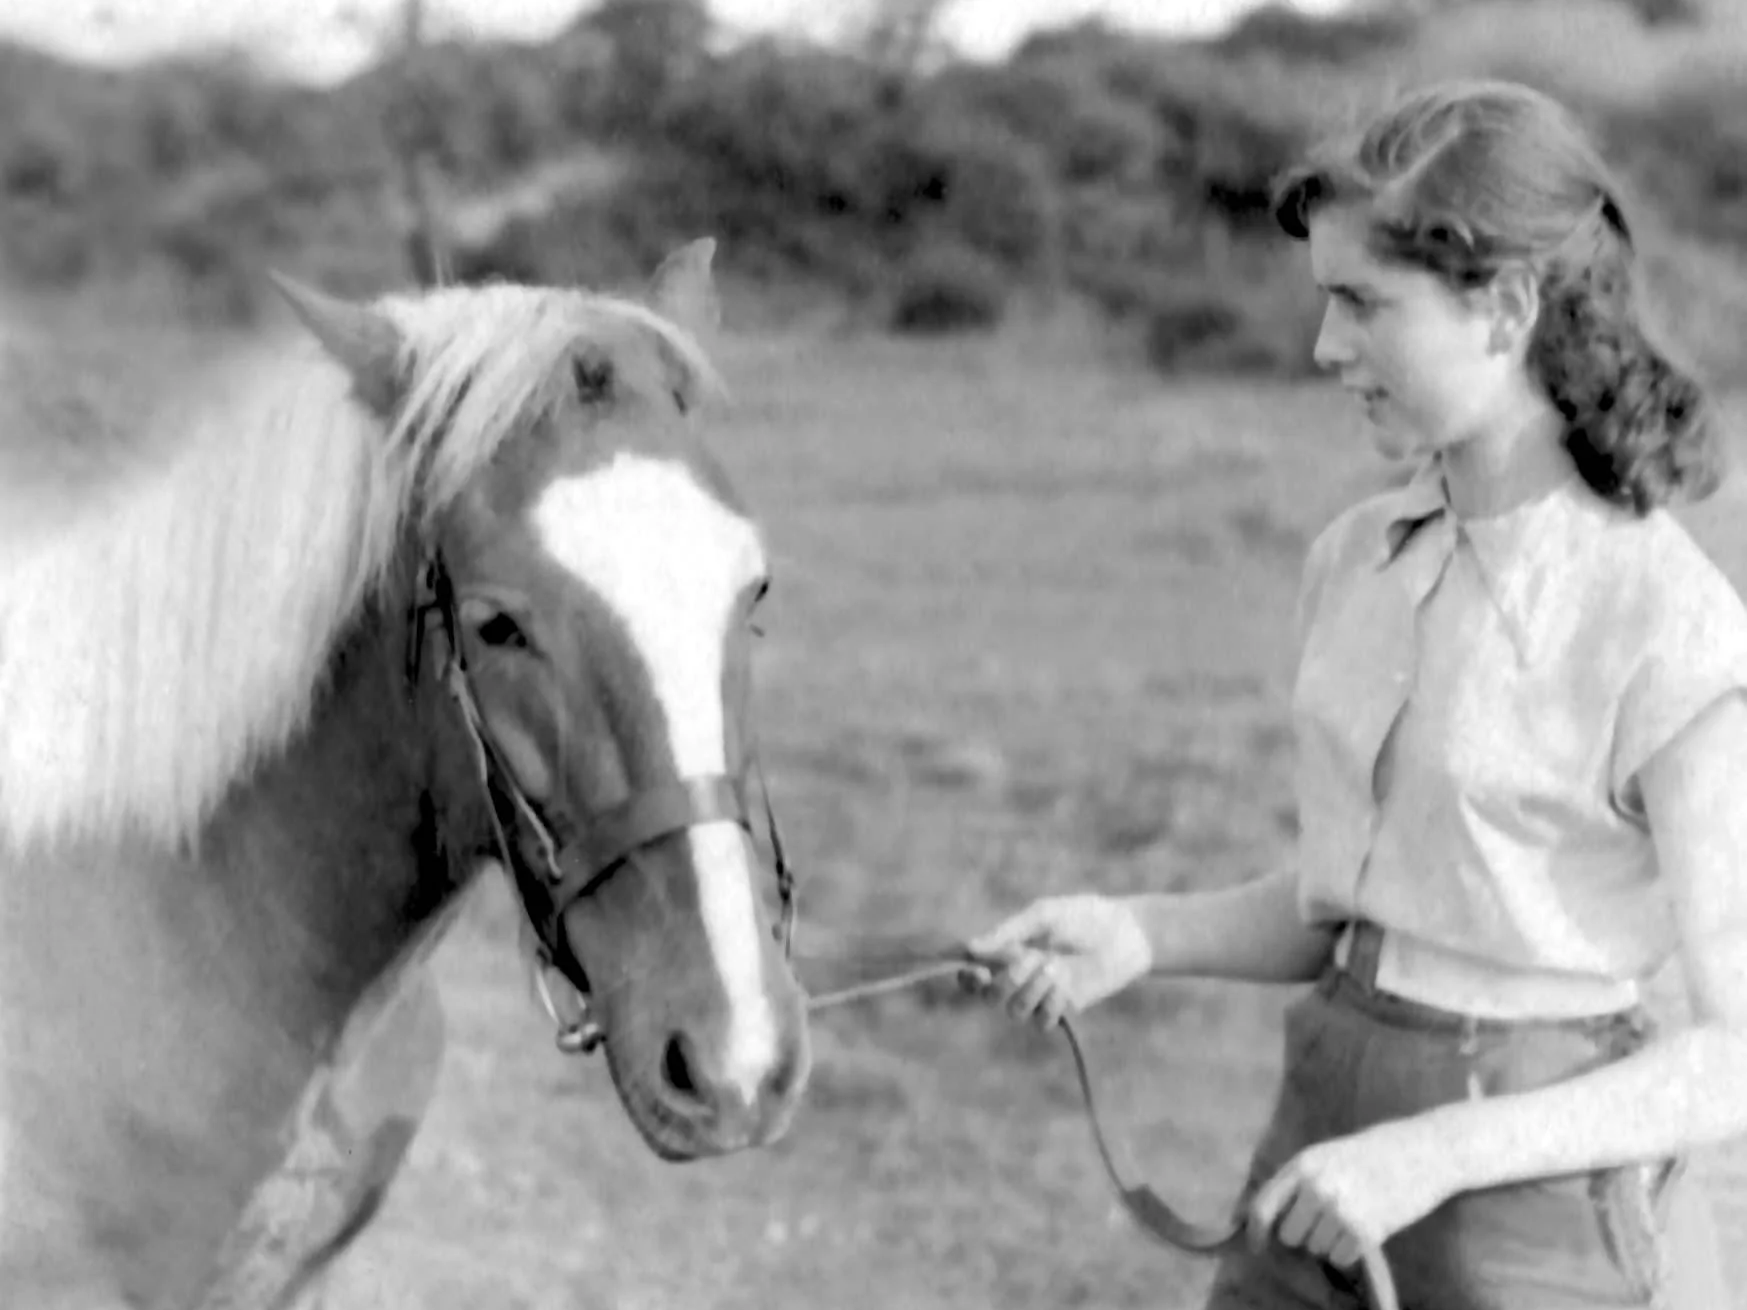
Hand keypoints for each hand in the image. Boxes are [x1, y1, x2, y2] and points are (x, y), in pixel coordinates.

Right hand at [962, 894, 1152, 1029]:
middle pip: (989, 996)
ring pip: (1014, 1011)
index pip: (973, 971)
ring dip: (1030, 990)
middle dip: (1002, 982)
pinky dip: (1050, 1003)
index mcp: (1008, 951)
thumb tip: (971, 947)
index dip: (967, 976)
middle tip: (1024, 961)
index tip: (977, 969)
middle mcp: (1020, 975)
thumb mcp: (1043, 915)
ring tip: (1055, 967)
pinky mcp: (1064, 1008)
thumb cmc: (1083, 916)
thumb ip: (1008, 932)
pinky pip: (1043, 1021)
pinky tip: (1065, 984)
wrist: (1126, 933)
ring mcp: (1041, 994)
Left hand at [1249, 1115, 1466, 1269]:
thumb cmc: (1372, 1153)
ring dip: (1330, 1241)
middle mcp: (1317, 1188)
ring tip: (1352, 1217)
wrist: (1422, 1152)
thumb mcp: (1326, 1155)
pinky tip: (1365, 1228)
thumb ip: (1298, 1181)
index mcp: (1303, 1164)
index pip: (1263, 1206)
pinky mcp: (1365, 1231)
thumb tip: (1269, 1217)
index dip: (1255, 1231)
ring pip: (1317, 1249)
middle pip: (1290, 1235)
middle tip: (1327, 1220)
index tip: (1256, 1245)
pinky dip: (1350, 1251)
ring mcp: (1341, 1210)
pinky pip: (1341, 1258)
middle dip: (1305, 1233)